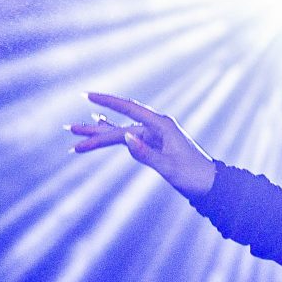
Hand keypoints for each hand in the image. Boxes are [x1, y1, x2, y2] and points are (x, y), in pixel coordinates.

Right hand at [71, 93, 218, 197]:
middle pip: (120, 124)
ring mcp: (155, 136)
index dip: (108, 102)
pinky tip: (101, 128)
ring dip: (100, 134)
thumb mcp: (169, 167)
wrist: (210, 185)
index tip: (88, 96)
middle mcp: (157, 127)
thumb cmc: (194, 176)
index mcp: (162, 126)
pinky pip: (129, 138)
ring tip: (77, 134)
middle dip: (95, 129)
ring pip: (122, 132)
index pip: (130, 109)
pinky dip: (114, 136)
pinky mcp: (155, 145)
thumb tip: (126, 139)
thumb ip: (147, 154)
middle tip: (70, 130)